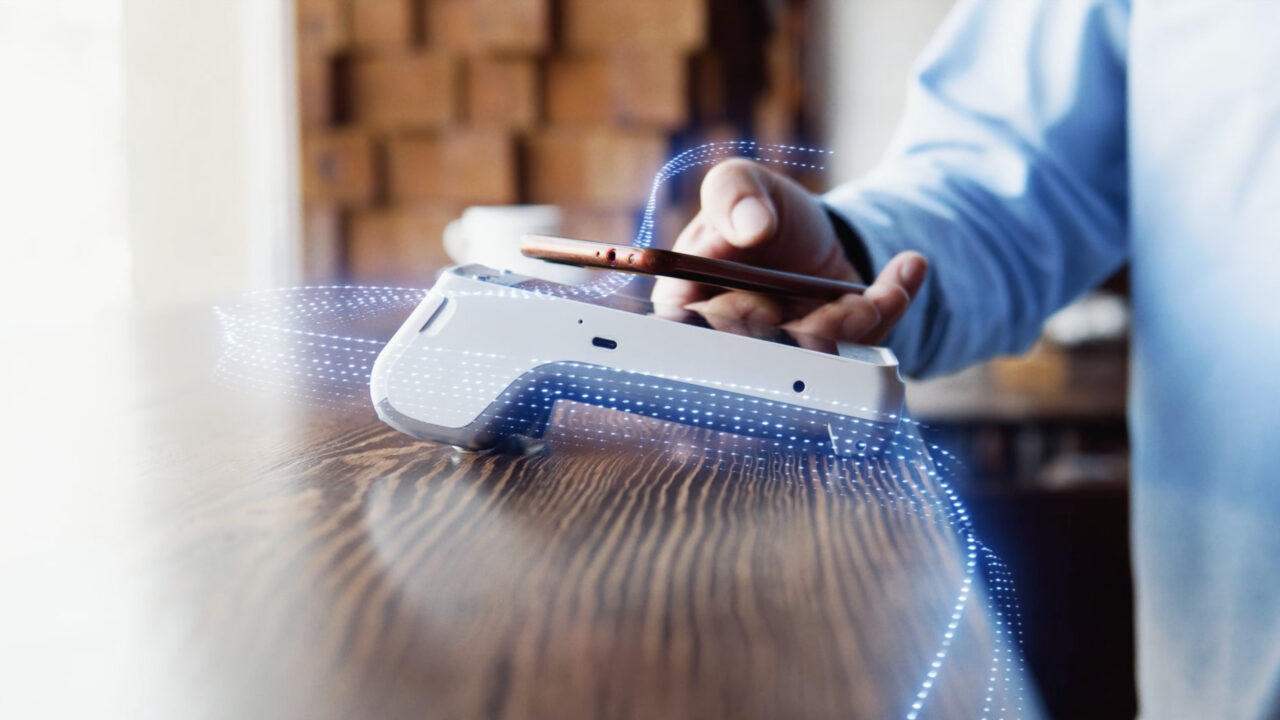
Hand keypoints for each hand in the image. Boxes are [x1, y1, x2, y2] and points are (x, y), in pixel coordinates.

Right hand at [651, 158, 927, 345]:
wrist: (809, 230)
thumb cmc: (757, 210)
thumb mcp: (741, 184)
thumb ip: (731, 193)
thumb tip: (751, 226)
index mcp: (690, 306)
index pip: (698, 337)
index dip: (734, 329)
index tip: (765, 307)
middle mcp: (737, 341)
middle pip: (766, 359)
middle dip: (814, 331)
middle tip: (851, 308)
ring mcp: (790, 354)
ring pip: (821, 358)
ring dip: (860, 322)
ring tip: (888, 285)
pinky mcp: (835, 354)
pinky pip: (866, 343)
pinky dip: (892, 304)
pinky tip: (910, 268)